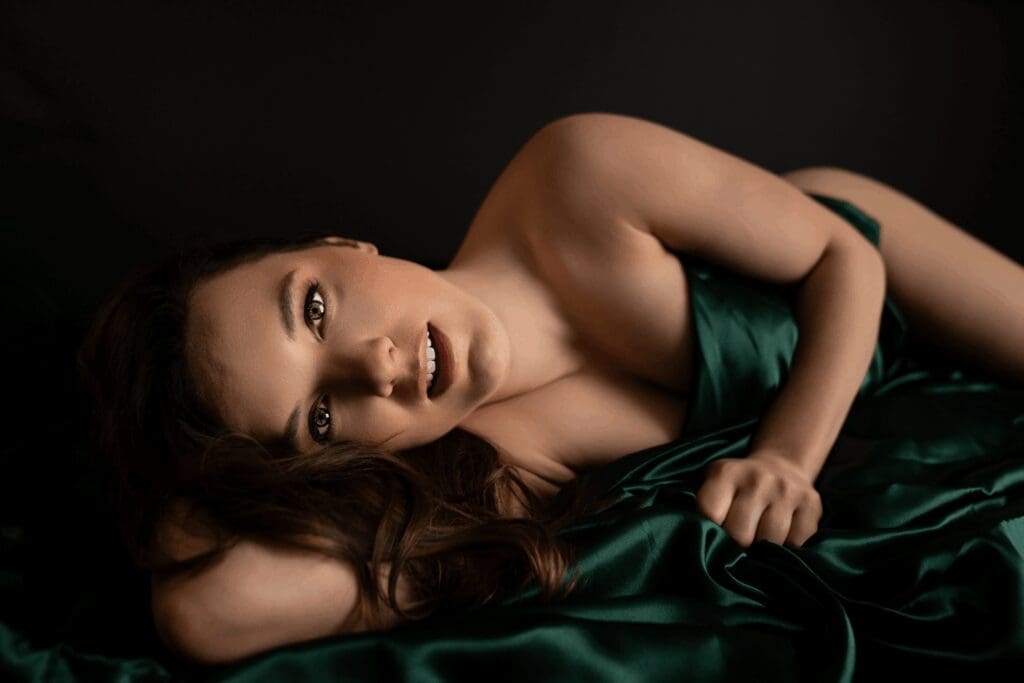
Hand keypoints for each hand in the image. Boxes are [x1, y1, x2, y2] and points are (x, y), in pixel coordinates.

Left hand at [695, 449, 822, 547]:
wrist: (781, 466)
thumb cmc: (736, 485)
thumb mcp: (712, 484)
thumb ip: (702, 508)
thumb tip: (699, 541)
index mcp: (726, 473)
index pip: (710, 514)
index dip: (709, 531)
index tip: (711, 534)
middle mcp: (758, 479)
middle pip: (739, 534)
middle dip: (734, 545)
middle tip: (735, 543)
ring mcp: (787, 491)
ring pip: (770, 541)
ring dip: (761, 549)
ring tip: (756, 540)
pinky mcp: (811, 505)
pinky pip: (796, 544)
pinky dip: (786, 549)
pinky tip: (778, 538)